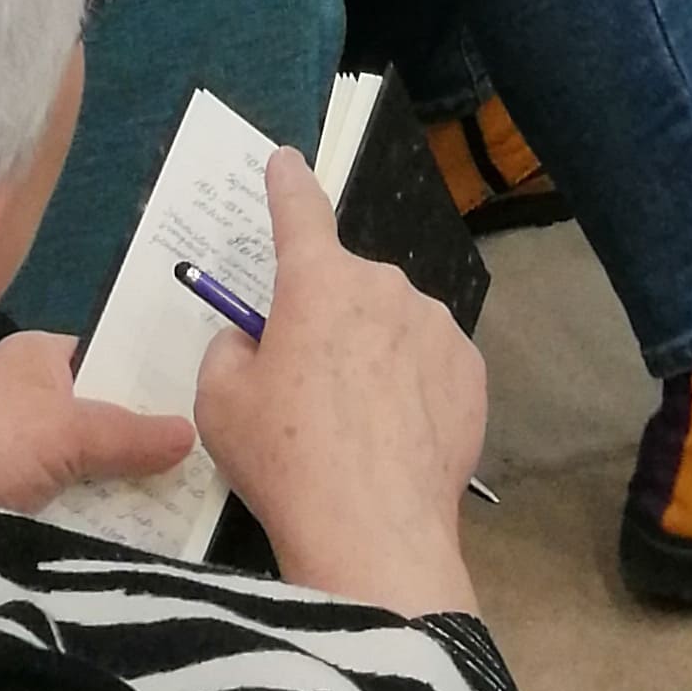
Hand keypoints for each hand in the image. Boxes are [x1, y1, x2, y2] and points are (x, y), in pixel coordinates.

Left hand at [0, 326, 194, 515]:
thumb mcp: (68, 433)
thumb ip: (130, 432)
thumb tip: (192, 430)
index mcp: (35, 354)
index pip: (106, 355)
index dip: (148, 376)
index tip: (201, 399)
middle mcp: (19, 391)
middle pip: (96, 414)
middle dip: (138, 440)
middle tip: (203, 462)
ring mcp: (5, 447)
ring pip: (77, 461)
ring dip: (111, 483)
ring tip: (178, 505)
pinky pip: (55, 499)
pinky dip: (82, 513)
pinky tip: (123, 533)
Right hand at [194, 147, 490, 610]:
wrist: (374, 531)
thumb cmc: (285, 459)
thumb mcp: (219, 403)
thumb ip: (229, 350)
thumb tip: (252, 338)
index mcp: (319, 282)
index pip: (299, 212)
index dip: (287, 185)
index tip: (285, 159)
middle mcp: (385, 286)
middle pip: (345, 289)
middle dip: (325, 323)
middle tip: (305, 390)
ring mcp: (437, 326)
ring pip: (391, 328)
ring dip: (372, 357)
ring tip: (354, 429)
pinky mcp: (472, 371)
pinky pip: (429, 365)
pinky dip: (411, 389)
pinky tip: (395, 440)